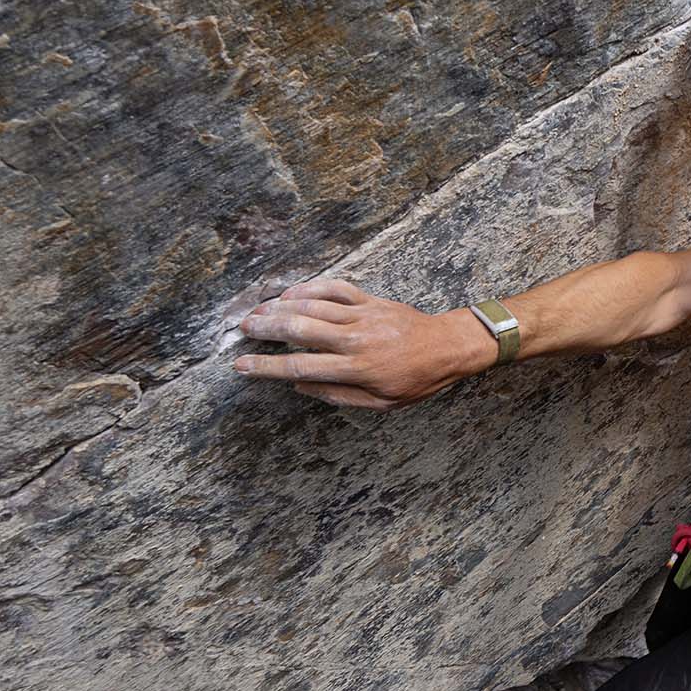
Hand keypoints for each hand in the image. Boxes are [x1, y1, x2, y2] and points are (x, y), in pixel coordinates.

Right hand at [231, 279, 495, 409]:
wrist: (448, 348)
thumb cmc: (416, 381)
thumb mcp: (380, 403)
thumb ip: (338, 394)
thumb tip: (300, 386)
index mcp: (357, 369)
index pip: (300, 368)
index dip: (267, 367)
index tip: (242, 367)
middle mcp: (355, 340)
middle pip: (300, 330)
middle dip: (266, 328)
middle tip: (242, 329)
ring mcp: (363, 316)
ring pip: (313, 307)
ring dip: (280, 307)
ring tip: (256, 311)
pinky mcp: (370, 300)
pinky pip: (335, 289)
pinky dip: (310, 288)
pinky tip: (290, 292)